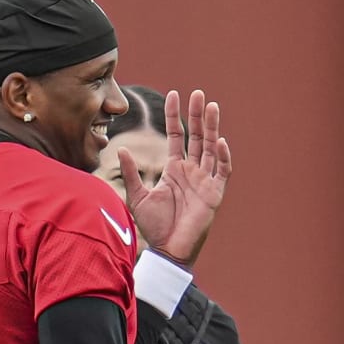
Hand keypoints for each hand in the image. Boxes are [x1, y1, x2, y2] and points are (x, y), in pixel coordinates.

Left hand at [118, 90, 231, 266]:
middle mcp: (192, 171)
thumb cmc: (154, 227)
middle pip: (196, 136)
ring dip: (212, 128)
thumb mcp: (137, 196)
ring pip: (211, 148)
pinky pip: (221, 171)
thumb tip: (120, 148)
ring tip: (211, 106)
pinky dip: (222, 157)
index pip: (177, 136)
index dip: (174, 116)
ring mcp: (204, 181)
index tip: (172, 94)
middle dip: (197, 115)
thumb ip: (131, 173)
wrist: (167, 250)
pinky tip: (220, 142)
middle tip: (196, 93)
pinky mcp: (214, 194)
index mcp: (175, 169)